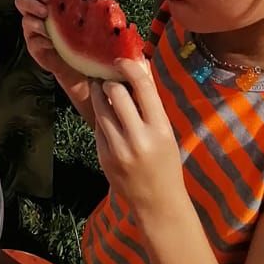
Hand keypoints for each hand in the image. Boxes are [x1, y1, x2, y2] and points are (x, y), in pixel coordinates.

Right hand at [15, 0, 87, 91]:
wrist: (78, 62)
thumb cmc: (80, 35)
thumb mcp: (83, 18)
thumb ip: (84, 6)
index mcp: (47, 3)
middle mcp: (36, 14)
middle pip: (21, 1)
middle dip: (31, 3)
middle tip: (45, 11)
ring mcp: (33, 31)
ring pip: (25, 20)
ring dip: (35, 23)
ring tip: (48, 30)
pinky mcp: (34, 46)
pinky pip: (33, 41)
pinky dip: (42, 41)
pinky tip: (52, 44)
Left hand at [89, 64, 183, 215]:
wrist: (157, 202)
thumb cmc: (166, 163)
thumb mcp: (166, 132)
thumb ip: (151, 103)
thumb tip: (140, 66)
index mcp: (159, 129)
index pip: (142, 87)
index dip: (129, 67)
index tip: (120, 60)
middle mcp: (138, 138)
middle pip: (115, 93)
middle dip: (110, 82)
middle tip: (109, 78)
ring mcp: (118, 149)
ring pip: (100, 108)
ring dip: (99, 95)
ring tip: (101, 89)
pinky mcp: (103, 157)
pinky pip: (97, 127)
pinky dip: (100, 117)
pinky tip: (106, 116)